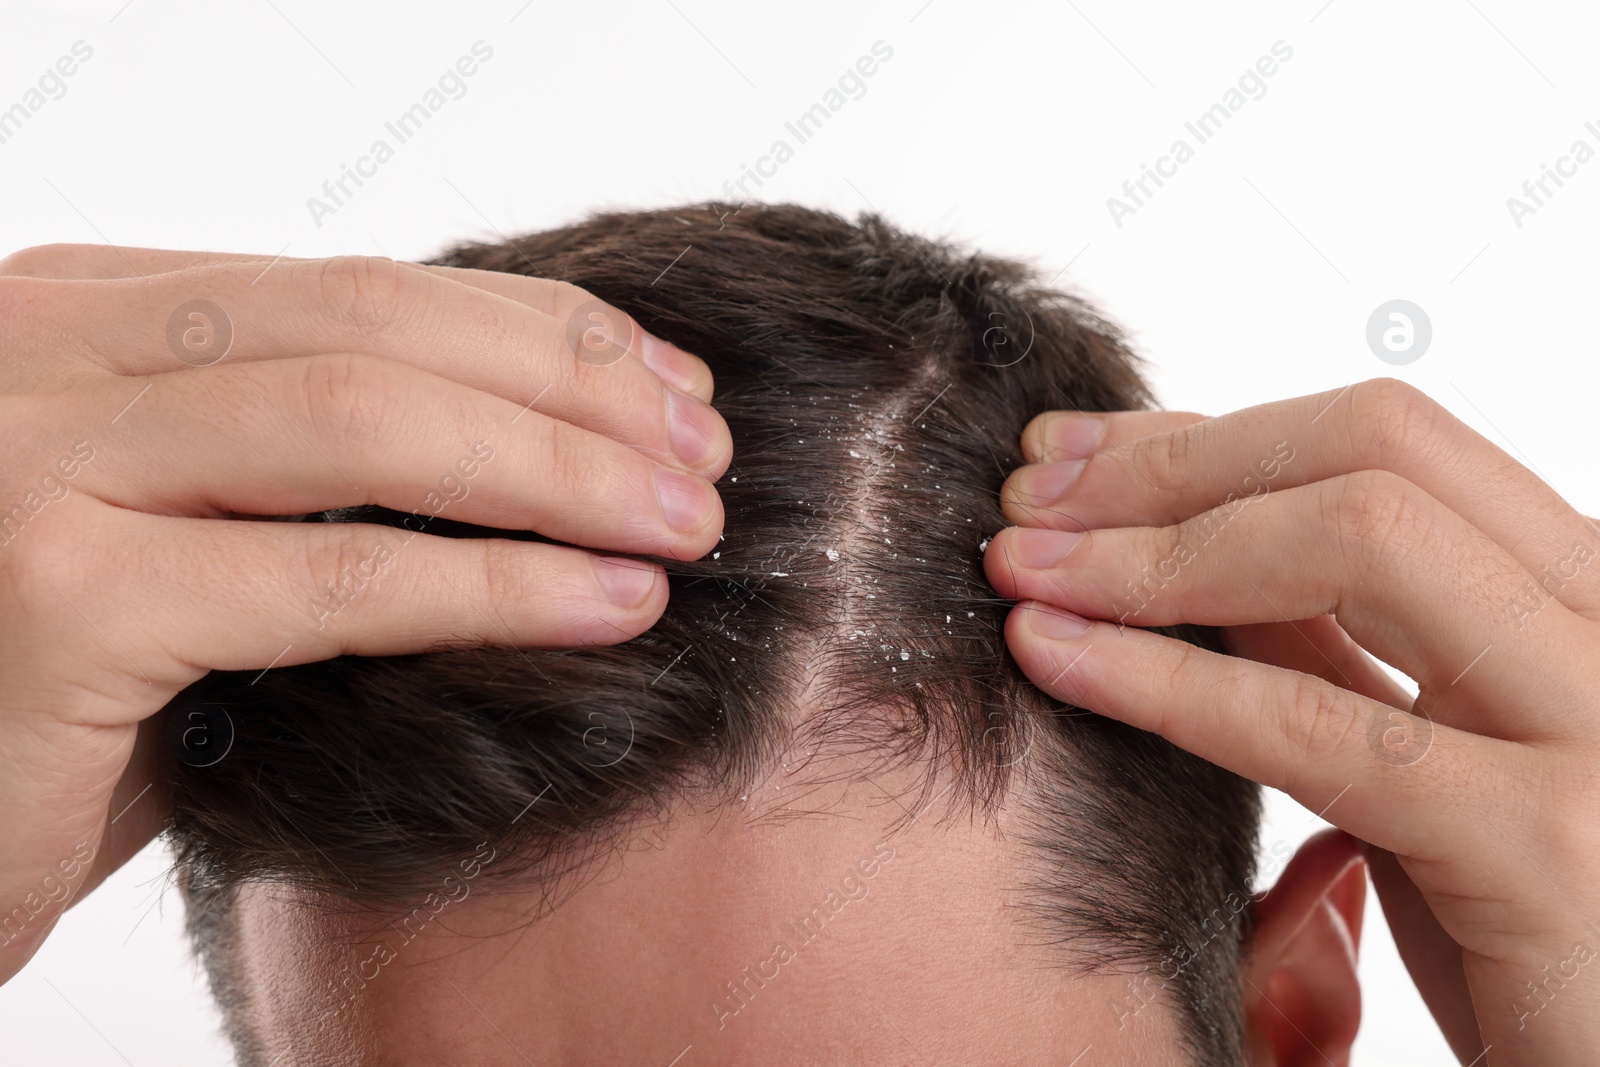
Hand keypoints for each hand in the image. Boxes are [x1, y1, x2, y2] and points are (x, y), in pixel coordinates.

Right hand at [0, 245, 729, 981]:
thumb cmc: (67, 694)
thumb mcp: (190, 533)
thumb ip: (309, 463)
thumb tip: (550, 440)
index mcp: (90, 315)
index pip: (358, 288)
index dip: (535, 328)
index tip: (665, 385)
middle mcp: (48, 351)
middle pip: (376, 329)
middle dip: (571, 390)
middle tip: (702, 458)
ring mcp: (38, 460)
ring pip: (367, 424)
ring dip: (562, 471)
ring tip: (684, 524)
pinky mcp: (58, 597)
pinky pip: (335, 577)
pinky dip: (497, 584)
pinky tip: (610, 602)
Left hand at [985, 378, 1599, 1064]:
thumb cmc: (1529, 935)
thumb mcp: (1428, 759)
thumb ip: (1335, 650)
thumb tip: (1188, 543)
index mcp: (1580, 596)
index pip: (1388, 444)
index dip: (1208, 436)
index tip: (1069, 454)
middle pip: (1371, 456)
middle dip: (1169, 466)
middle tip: (1023, 497)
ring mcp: (1598, 724)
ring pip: (1357, 542)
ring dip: (1149, 549)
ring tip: (1021, 568)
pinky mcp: (1545, 847)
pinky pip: (1316, 727)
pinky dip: (1164, 680)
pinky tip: (1058, 657)